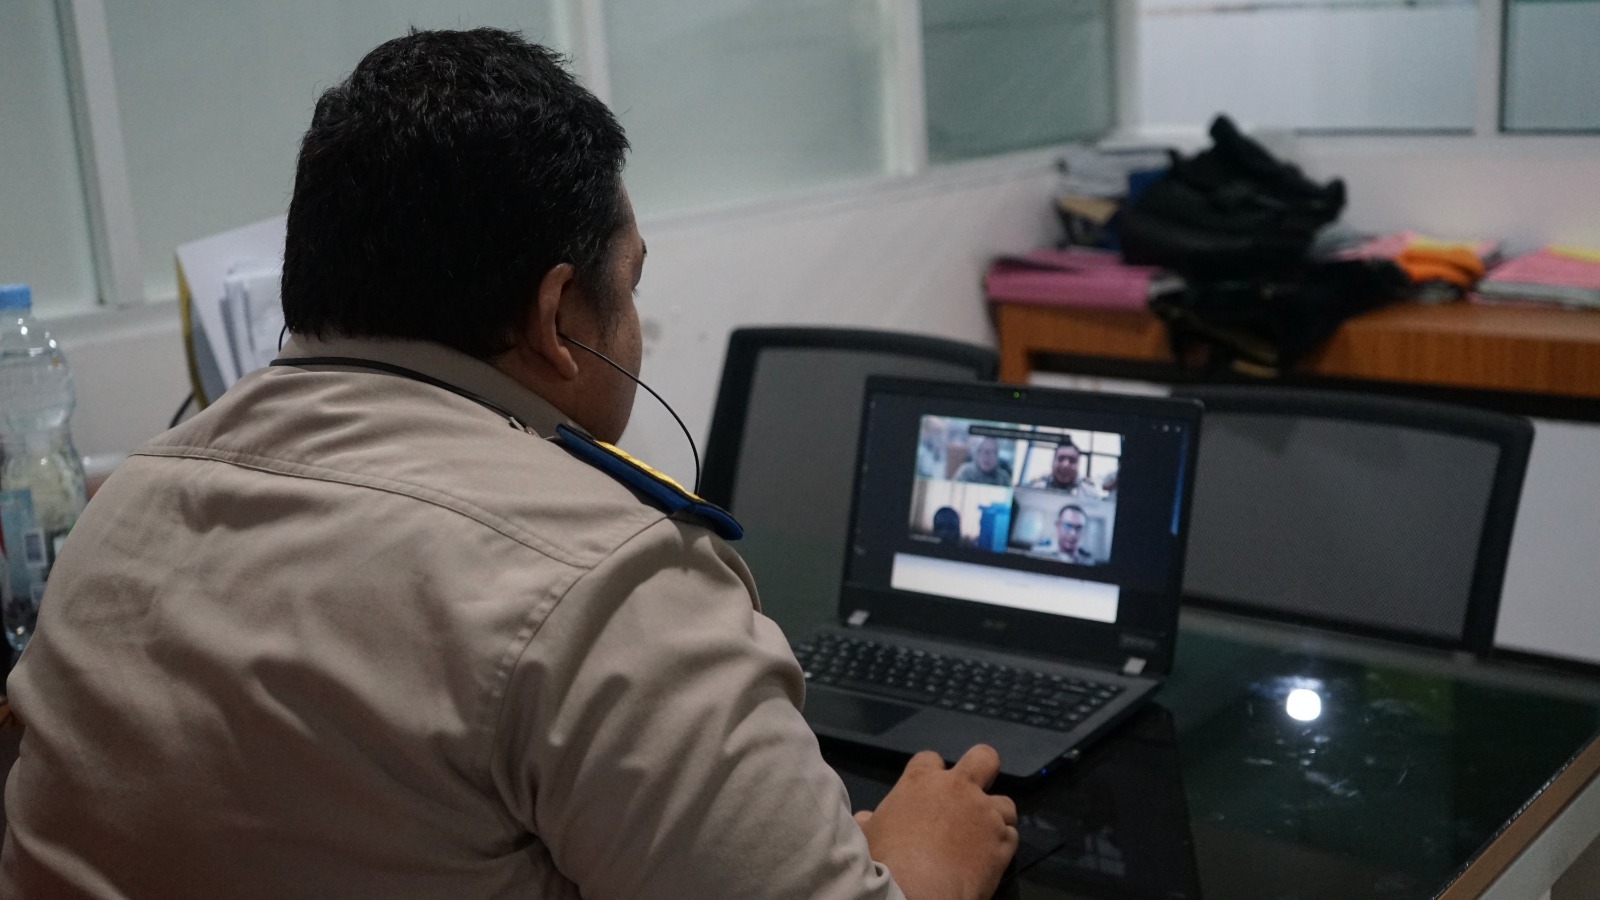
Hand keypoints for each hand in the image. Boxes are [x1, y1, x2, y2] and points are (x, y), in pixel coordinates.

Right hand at [854, 745, 1017, 899]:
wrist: (918, 890)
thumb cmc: (885, 859)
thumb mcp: (868, 835)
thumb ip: (870, 821)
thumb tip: (864, 818)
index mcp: (921, 781)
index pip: (930, 759)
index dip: (931, 773)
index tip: (929, 792)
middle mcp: (958, 789)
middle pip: (984, 758)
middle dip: (983, 768)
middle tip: (976, 789)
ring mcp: (985, 813)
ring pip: (1005, 803)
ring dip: (997, 817)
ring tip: (984, 837)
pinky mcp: (1003, 841)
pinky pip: (1011, 836)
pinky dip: (1002, 846)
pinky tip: (990, 860)